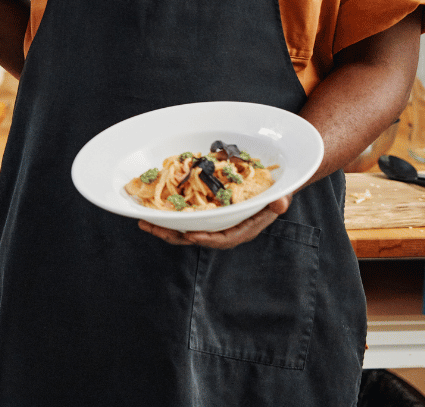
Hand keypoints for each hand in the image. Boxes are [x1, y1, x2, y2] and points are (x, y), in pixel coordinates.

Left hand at [138, 194, 290, 248]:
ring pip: (185, 230)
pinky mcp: (204, 214)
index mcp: (242, 229)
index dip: (206, 238)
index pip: (222, 239)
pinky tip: (151, 211)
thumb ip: (279, 201)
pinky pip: (184, 218)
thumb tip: (280, 203)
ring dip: (164, 227)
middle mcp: (224, 229)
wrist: (270, 187)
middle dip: (173, 235)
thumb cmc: (275, 192)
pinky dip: (168, 216)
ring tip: (143, 222)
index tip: (190, 236)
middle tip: (151, 227)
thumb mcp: (281, 195)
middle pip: (196, 237)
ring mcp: (212, 222)